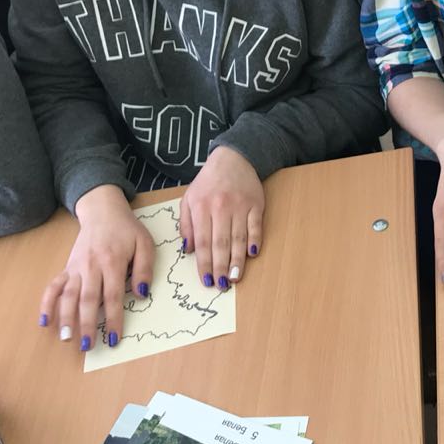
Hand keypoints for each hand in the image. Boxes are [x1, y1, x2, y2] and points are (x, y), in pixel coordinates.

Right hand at [40, 184, 153, 350]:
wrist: (103, 211)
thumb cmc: (127, 230)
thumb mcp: (145, 243)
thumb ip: (144, 268)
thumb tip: (141, 294)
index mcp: (112, 262)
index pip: (112, 296)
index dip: (113, 319)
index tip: (113, 338)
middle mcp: (91, 266)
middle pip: (88, 299)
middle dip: (87, 324)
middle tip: (88, 346)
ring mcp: (76, 267)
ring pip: (68, 295)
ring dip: (66, 318)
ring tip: (66, 338)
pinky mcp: (67, 267)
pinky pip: (54, 286)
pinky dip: (46, 303)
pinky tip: (44, 320)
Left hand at [180, 146, 263, 291]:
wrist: (234, 158)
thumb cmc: (208, 182)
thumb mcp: (189, 199)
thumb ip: (186, 225)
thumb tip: (188, 250)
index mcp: (202, 207)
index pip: (202, 242)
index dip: (204, 263)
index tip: (206, 280)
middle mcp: (221, 207)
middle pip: (220, 243)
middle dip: (221, 267)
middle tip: (222, 285)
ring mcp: (240, 206)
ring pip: (238, 238)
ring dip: (237, 260)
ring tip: (236, 278)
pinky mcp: (256, 204)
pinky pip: (255, 226)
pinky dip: (254, 241)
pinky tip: (252, 255)